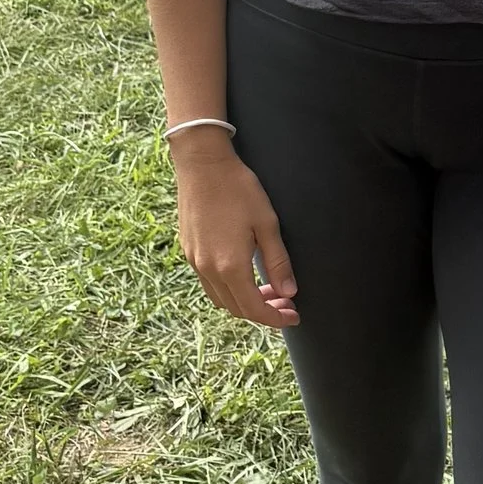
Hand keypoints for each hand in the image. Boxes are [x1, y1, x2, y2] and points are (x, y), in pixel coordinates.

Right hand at [173, 139, 298, 327]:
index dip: (276, 319)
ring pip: (221, 299)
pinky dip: (228, 290)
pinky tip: (244, 275)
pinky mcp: (188, 251)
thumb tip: (289, 292)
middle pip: (236, 309)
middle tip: (286, 304)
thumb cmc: (239, 189)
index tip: (294, 317)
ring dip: (244, 302)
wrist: (202, 164)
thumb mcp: (267, 224)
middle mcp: (208, 269)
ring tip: (268, 291)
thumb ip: (278, 262)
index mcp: (230, 266)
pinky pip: (208, 284)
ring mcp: (194, 261)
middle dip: (263, 312)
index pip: (255, 309)